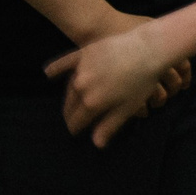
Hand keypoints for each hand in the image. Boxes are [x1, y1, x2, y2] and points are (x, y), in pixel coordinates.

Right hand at [45, 18, 177, 146]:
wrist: (148, 49)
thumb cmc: (142, 82)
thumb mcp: (128, 108)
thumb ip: (110, 126)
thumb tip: (96, 144)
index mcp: (92, 103)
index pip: (77, 121)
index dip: (75, 129)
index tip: (75, 133)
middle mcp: (80, 87)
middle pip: (70, 105)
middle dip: (70, 115)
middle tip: (72, 120)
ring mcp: (80, 69)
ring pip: (69, 87)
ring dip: (68, 97)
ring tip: (69, 104)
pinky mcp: (83, 54)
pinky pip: (64, 63)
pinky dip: (56, 68)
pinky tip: (48, 73)